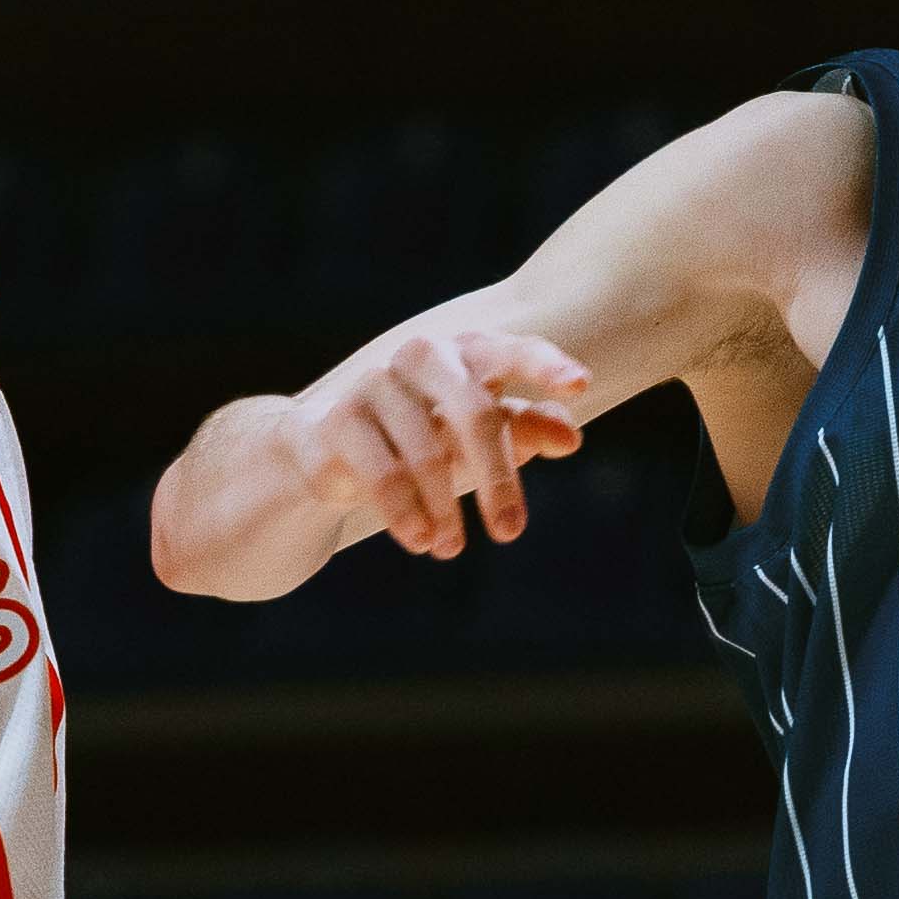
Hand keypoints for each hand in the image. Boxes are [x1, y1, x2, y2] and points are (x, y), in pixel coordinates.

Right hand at [289, 325, 594, 558]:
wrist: (316, 452)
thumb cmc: (417, 437)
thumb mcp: (475, 437)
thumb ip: (525, 430)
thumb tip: (571, 439)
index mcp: (461, 351)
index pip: (509, 350)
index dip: (544, 366)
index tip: (582, 386)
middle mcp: (415, 356)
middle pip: (474, 411)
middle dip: (498, 477)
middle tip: (511, 533)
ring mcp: (368, 385)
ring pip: (427, 453)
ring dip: (445, 510)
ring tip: (452, 548)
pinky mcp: (325, 424)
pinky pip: (378, 474)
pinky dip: (404, 514)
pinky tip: (419, 541)